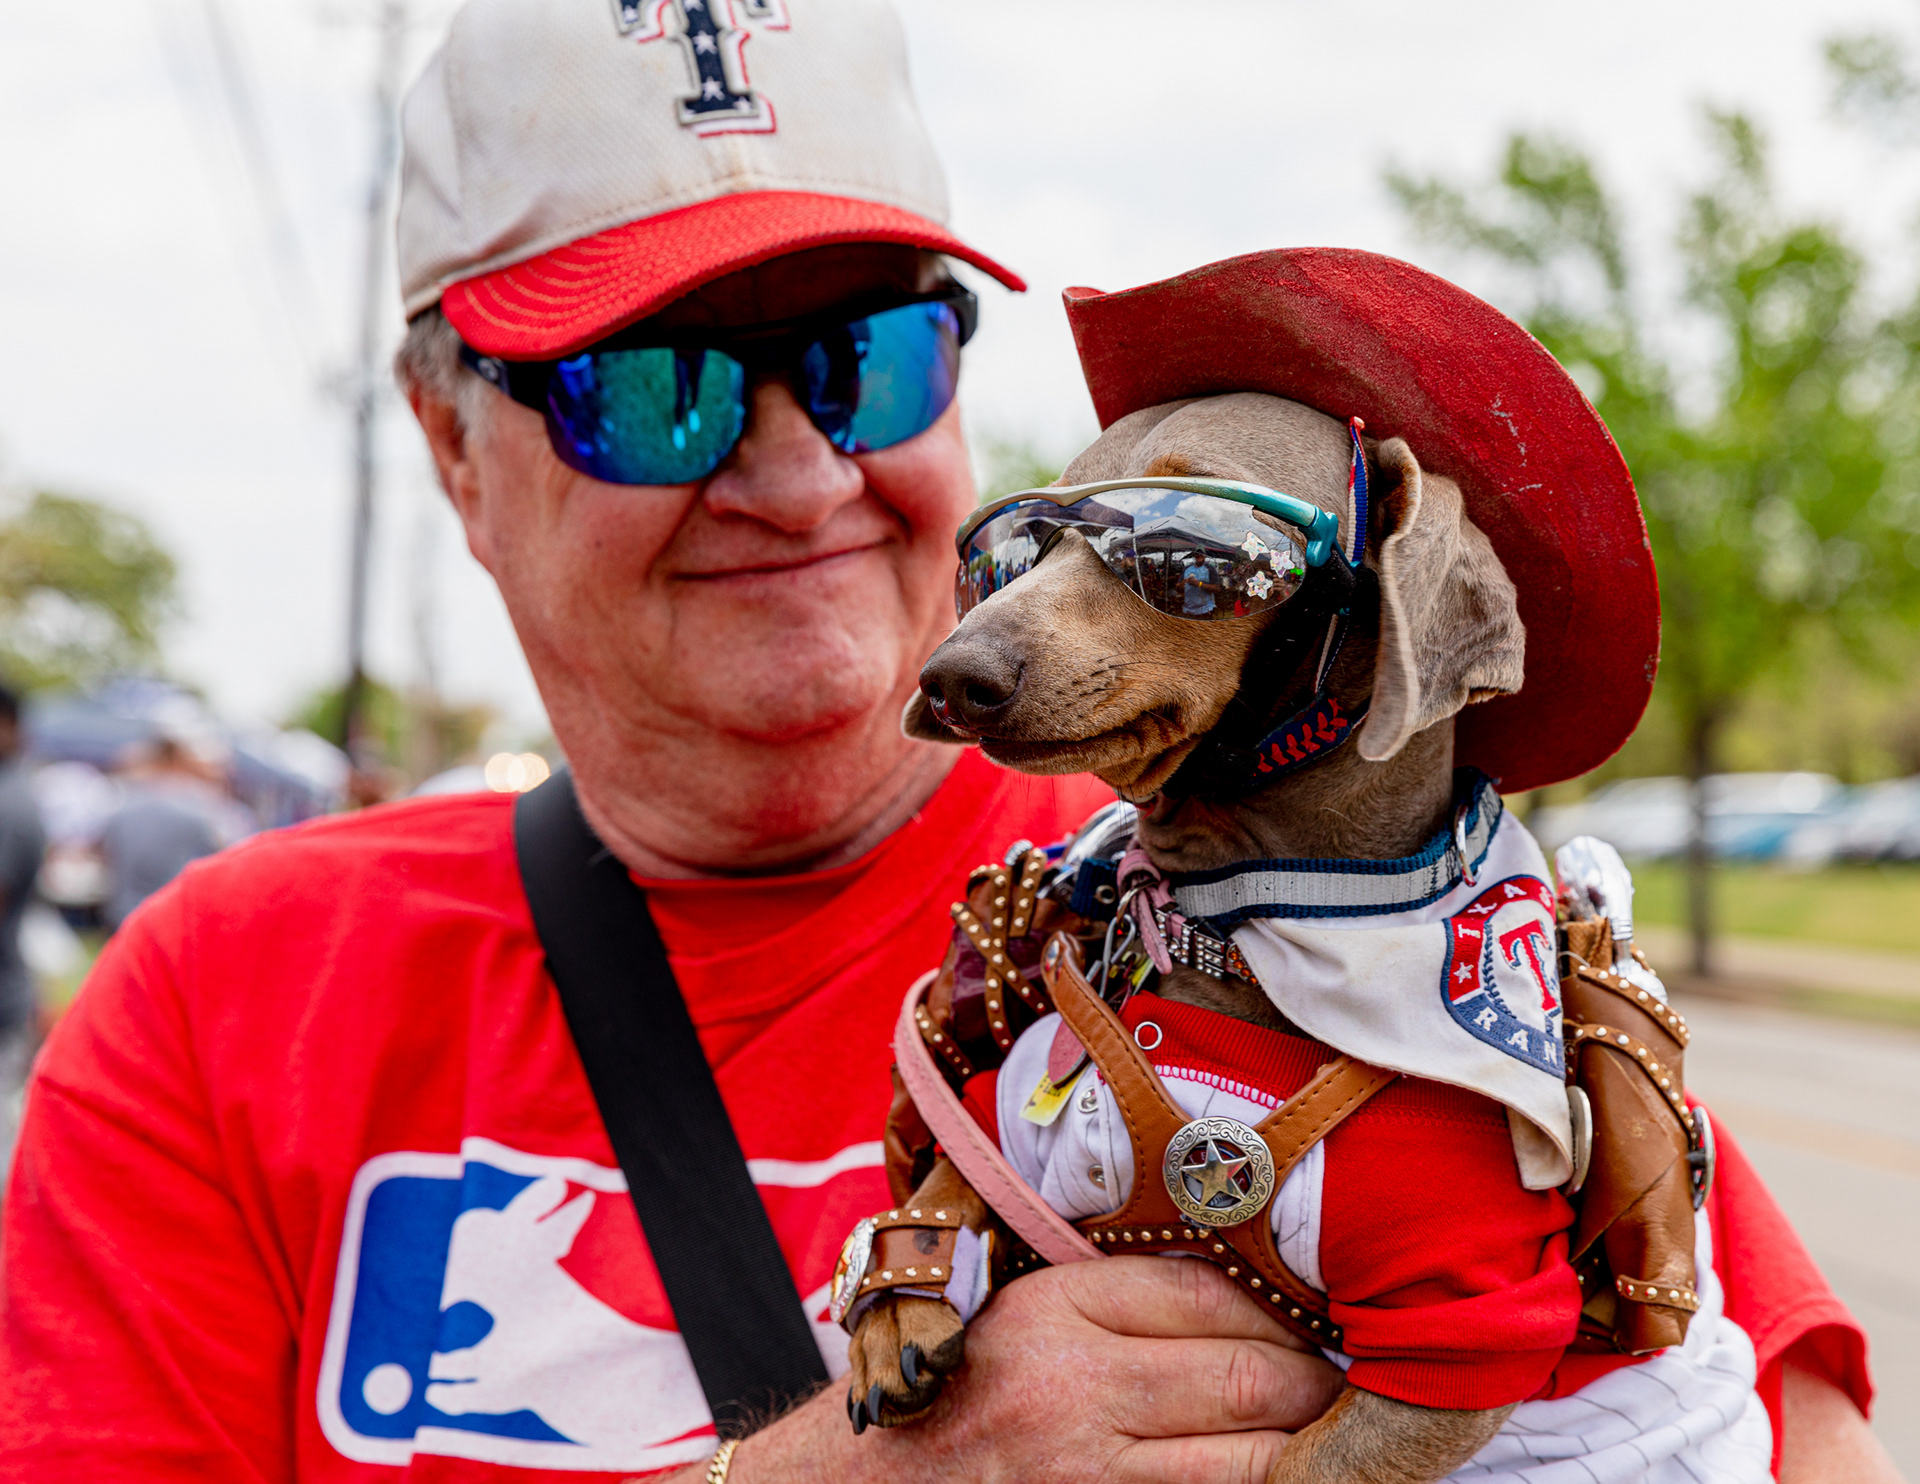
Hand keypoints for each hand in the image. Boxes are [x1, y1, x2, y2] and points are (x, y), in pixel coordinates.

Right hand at [715, 1255, 1346, 1483]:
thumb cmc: (954, 1388)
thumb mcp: (1023, 1312)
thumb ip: (1114, 1296)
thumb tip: (1246, 1296)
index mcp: (1054, 1310)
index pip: (1210, 1295)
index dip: (1280, 1309)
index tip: (1313, 1318)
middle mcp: (1076, 1390)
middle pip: (1250, 1375)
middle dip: (1317, 1381)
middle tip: (1344, 1380)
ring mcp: (1091, 1473)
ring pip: (1252, 1460)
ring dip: (1308, 1447)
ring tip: (1332, 1433)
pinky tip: (1278, 1473)